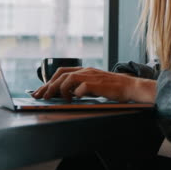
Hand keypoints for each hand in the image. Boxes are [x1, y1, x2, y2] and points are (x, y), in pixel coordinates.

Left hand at [30, 67, 152, 101]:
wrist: (129, 86)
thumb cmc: (112, 87)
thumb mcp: (93, 84)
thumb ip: (81, 86)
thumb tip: (67, 93)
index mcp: (84, 70)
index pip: (61, 71)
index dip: (49, 81)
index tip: (41, 91)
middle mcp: (86, 71)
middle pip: (61, 74)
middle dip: (48, 86)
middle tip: (40, 96)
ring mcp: (91, 76)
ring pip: (68, 79)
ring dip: (59, 89)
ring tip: (55, 98)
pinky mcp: (97, 84)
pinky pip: (81, 87)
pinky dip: (75, 93)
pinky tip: (74, 99)